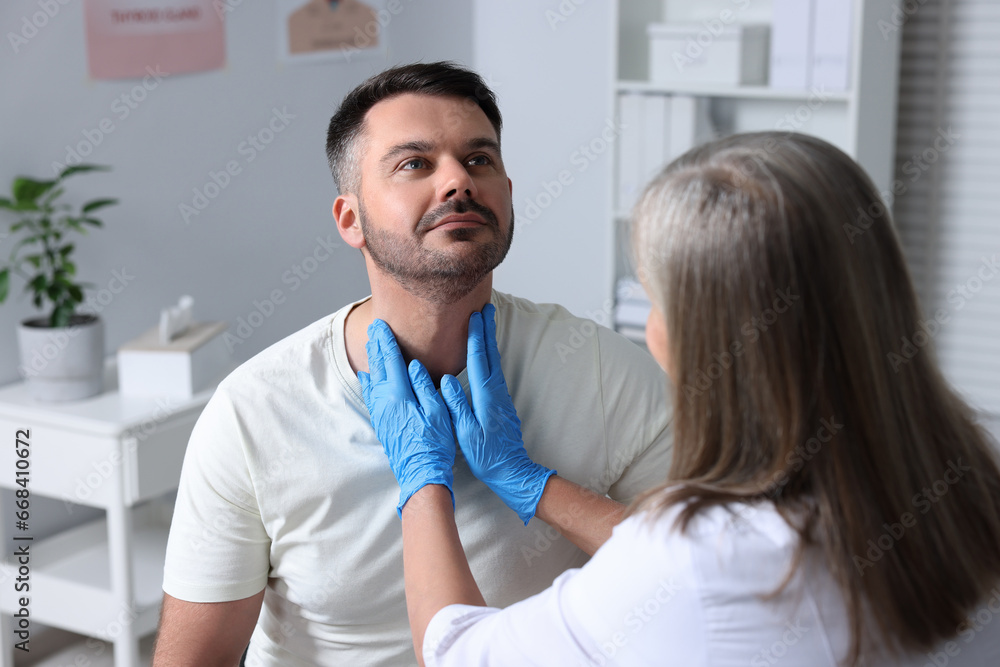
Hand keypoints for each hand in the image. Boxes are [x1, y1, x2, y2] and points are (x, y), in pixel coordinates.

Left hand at [358, 320, 454, 517]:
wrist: (420, 472)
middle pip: (378, 367)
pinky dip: (369, 381)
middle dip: (376, 346)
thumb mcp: (437, 412)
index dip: (386, 342)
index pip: (390, 361)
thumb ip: (424, 386)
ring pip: (372, 379)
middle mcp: (385, 402)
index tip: (382, 326)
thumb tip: (413, 366)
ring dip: (372, 360)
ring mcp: (381, 412)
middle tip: (373, 328)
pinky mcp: (381, 421)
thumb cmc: (434, 443)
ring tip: (371, 345)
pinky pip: (371, 394)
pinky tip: (367, 376)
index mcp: (399, 396)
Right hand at [440, 304, 555, 524]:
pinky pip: (493, 371)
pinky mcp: (501, 402)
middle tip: (484, 308)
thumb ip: (457, 405)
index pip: (479, 359)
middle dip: (486, 330)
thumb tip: (447, 379)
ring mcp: (500, 396)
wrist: (513, 470)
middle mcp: (496, 392)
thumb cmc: (487, 456)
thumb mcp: (466, 433)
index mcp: (486, 396)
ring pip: (494, 361)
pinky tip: (485, 354)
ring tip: (485, 323)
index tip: (474, 316)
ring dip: (489, 340)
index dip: (476, 336)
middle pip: (490, 354)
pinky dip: (489, 356)